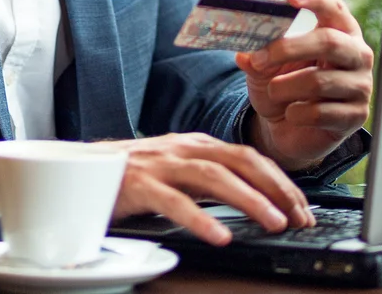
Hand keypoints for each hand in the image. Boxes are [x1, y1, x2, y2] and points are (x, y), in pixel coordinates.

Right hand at [110, 132, 315, 244]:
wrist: (79, 170)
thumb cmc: (132, 175)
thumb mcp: (177, 172)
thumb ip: (209, 180)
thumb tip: (253, 197)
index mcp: (196, 145)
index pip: (248, 157)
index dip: (279, 181)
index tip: (302, 208)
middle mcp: (183, 149)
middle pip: (239, 160)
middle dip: (275, 187)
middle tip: (299, 216)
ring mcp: (161, 164)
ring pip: (213, 175)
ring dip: (248, 199)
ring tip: (273, 222)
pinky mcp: (138, 185)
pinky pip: (174, 202)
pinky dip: (200, 218)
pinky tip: (219, 236)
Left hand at [235, 0, 373, 171]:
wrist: (291, 129)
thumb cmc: (284, 86)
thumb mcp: (265, 68)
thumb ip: (256, 58)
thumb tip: (244, 56)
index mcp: (339, 30)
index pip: (333, 6)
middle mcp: (357, 54)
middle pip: (328, 41)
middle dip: (289, 49)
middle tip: (259, 60)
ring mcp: (361, 85)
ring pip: (319, 81)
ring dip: (285, 87)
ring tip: (273, 91)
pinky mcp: (357, 116)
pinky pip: (321, 112)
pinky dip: (296, 113)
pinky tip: (291, 113)